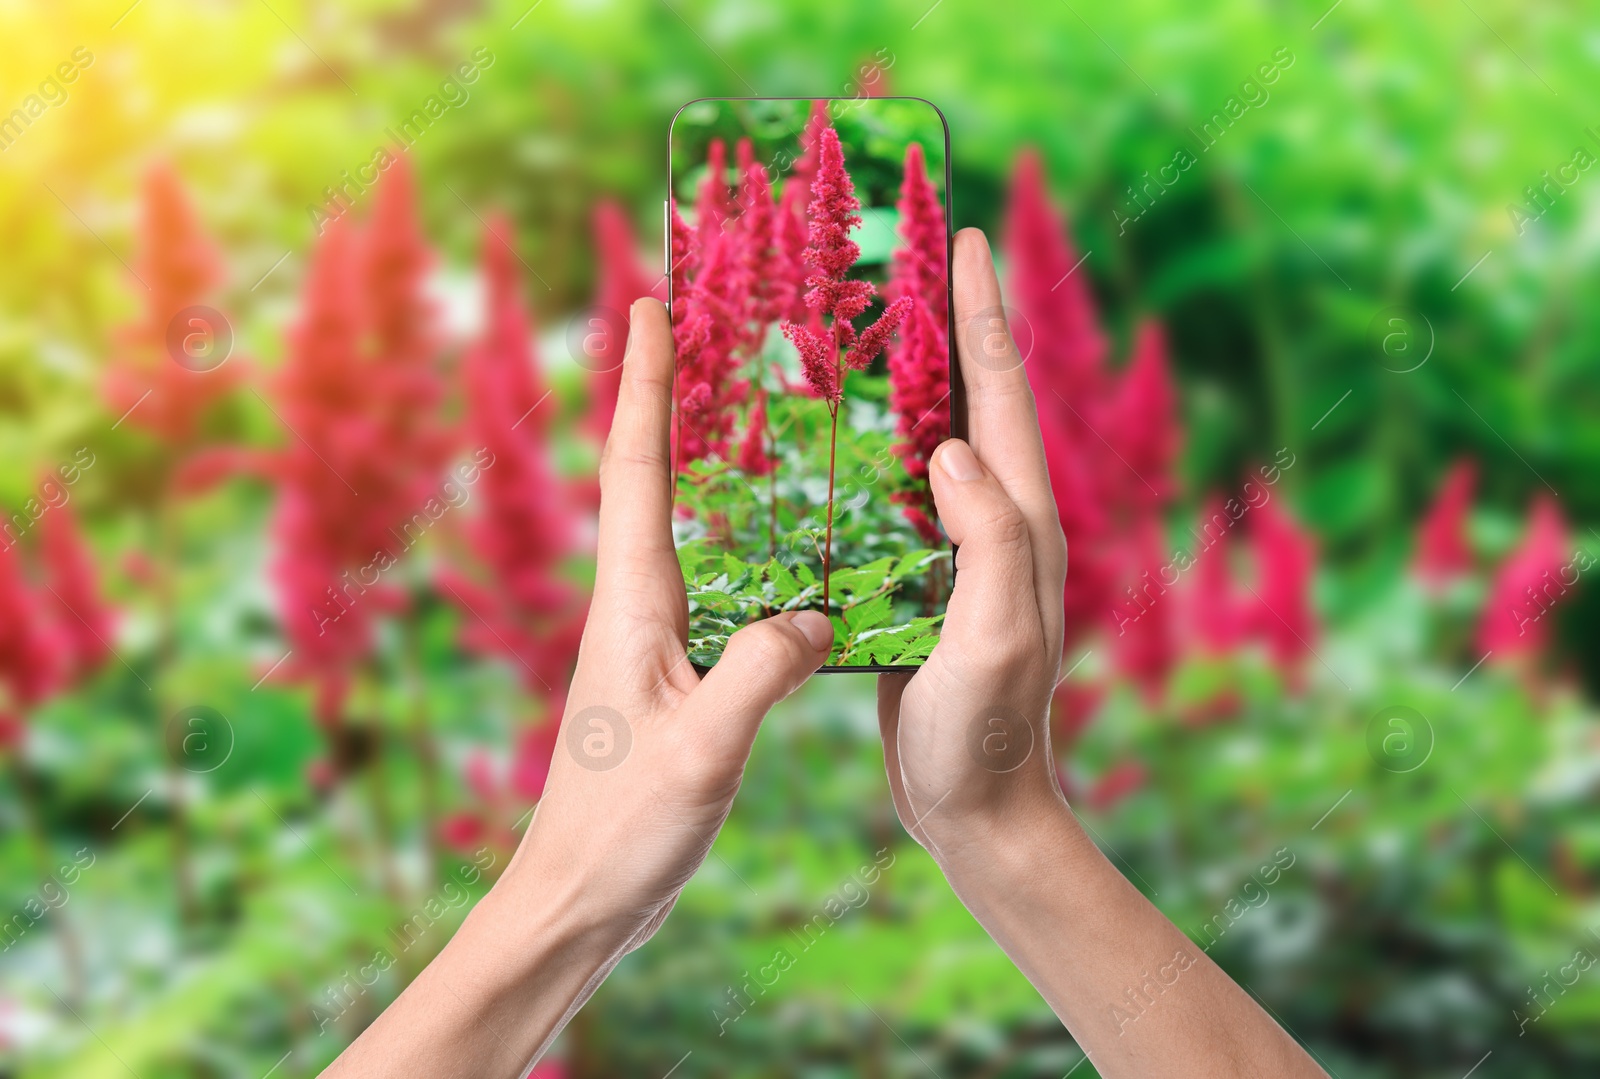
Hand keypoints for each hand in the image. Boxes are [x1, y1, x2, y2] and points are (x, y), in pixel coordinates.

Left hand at [325, 298, 833, 1078]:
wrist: (576, 899)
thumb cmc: (623, 831)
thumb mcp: (703, 750)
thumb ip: (760, 672)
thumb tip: (814, 617)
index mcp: (632, 608)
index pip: (635, 472)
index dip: (643, 386)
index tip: (646, 307)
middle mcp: (631, 609)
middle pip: (645, 479)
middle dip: (664, 398)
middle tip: (692, 328)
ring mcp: (644, 641)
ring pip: (672, 528)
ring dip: (693, 461)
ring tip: (738, 413)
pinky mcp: (665, 676)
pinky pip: (704, 583)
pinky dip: (727, 540)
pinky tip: (771, 552)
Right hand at [875, 232, 1327, 1078]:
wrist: (972, 807)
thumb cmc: (988, 730)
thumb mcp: (996, 635)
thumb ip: (989, 539)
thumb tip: (950, 444)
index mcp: (1021, 520)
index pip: (1001, 394)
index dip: (981, 314)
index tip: (962, 240)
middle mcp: (995, 522)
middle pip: (968, 401)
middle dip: (943, 327)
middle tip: (901, 260)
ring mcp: (955, 551)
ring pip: (926, 442)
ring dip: (899, 382)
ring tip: (852, 328)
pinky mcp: (916, 582)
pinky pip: (892, 497)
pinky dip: (866, 452)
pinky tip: (824, 440)